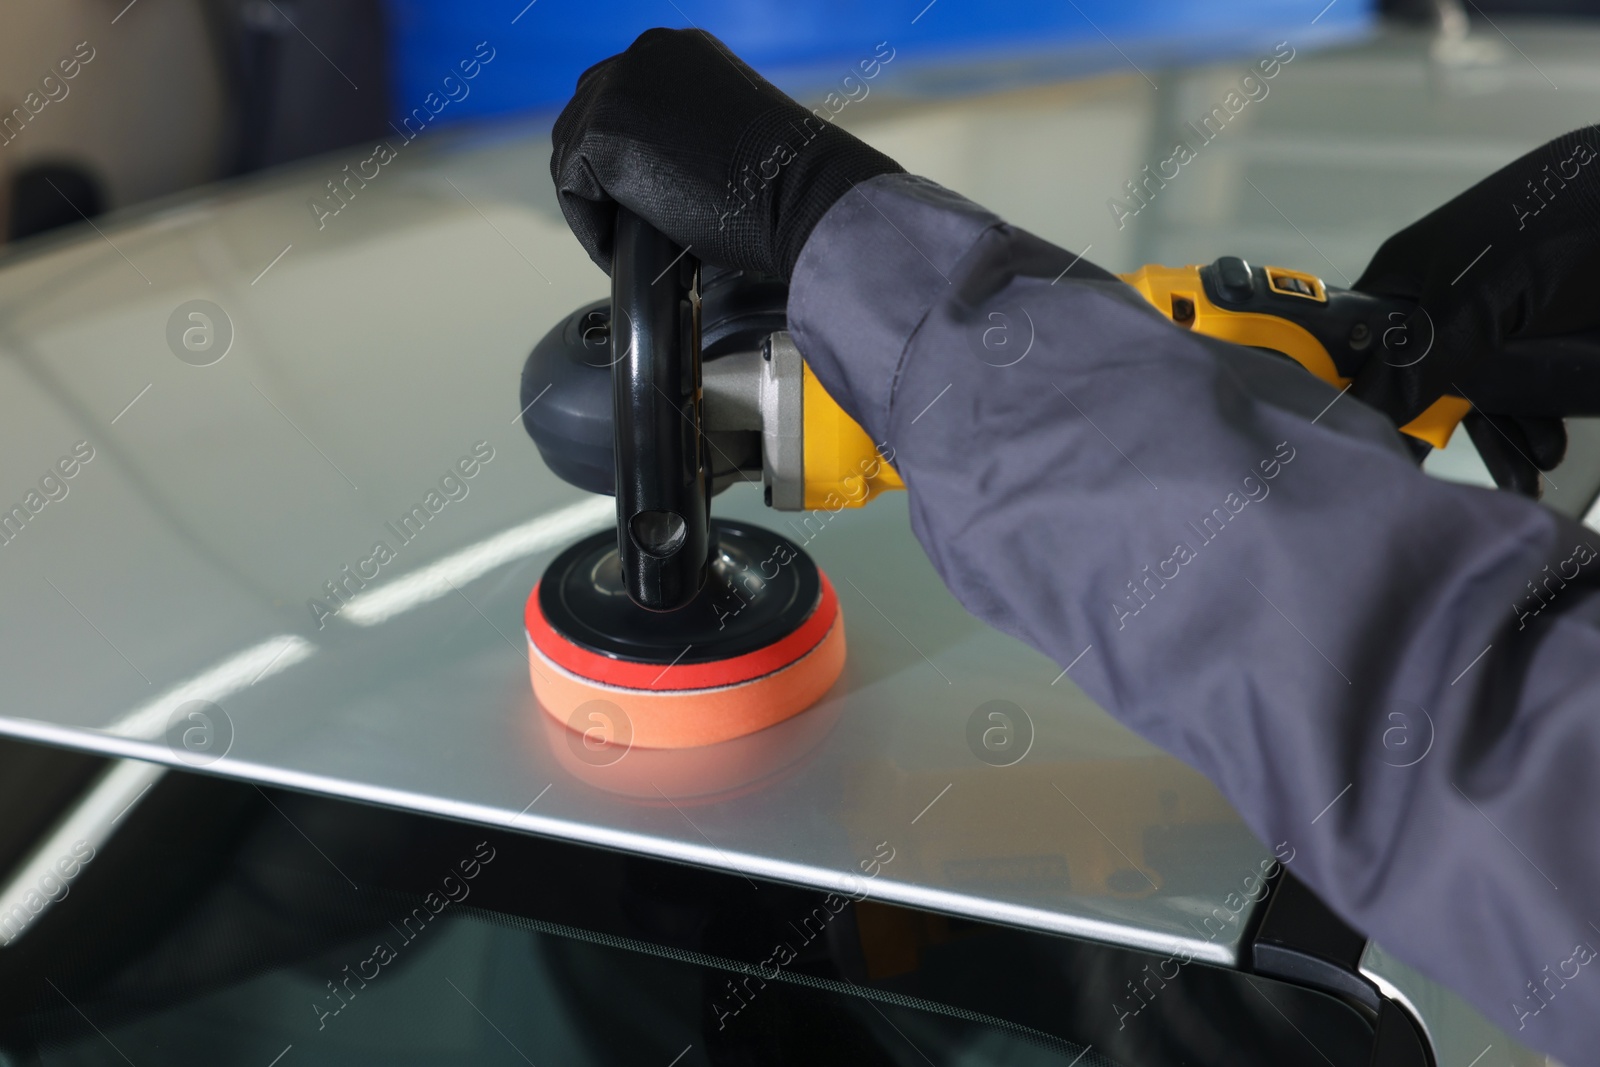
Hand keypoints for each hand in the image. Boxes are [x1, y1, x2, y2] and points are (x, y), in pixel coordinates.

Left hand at [550, 28, 902, 278]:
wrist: (800, 193)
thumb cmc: (780, 182)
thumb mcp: (725, 135)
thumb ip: (681, 133)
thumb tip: (649, 172)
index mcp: (675, 52)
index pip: (616, 102)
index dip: (621, 161)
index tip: (641, 205)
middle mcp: (642, 56)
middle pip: (583, 123)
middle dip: (600, 181)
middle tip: (629, 231)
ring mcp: (617, 90)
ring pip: (574, 158)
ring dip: (597, 206)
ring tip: (631, 245)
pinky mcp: (602, 134)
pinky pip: (573, 191)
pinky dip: (593, 228)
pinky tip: (627, 251)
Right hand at [1352, 126, 1599, 493]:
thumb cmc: (1563, 221)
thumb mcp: (1477, 294)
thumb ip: (1417, 356)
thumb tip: (1362, 411)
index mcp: (1408, 277)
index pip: (1358, 345)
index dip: (1356, 393)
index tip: (1368, 441)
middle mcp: (1444, 304)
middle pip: (1417, 382)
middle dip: (1432, 431)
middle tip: (1430, 473)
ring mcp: (1494, 325)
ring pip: (1475, 398)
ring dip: (1495, 440)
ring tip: (1517, 472)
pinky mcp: (1540, 343)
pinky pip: (1523, 398)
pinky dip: (1530, 431)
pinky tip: (1540, 453)